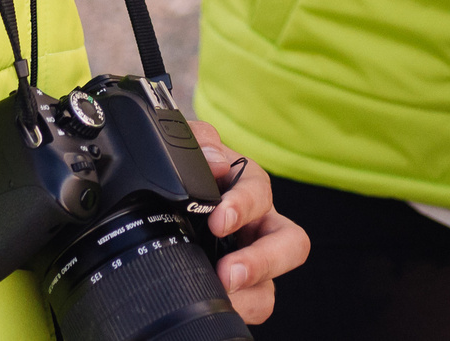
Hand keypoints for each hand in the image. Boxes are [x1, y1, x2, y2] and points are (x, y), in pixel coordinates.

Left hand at [189, 118, 308, 323]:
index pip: (258, 190)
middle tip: (229, 271)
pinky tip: (220, 303)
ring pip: (274, 283)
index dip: (243, 204)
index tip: (219, 220)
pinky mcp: (245, 287)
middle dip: (263, 259)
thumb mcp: (188, 151)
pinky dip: (244, 307)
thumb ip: (198, 143)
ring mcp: (255, 259)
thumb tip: (216, 162)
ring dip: (253, 288)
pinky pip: (259, 302)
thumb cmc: (186, 176)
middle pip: (290, 242)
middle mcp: (259, 224)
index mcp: (245, 186)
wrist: (159, 201)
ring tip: (225, 292)